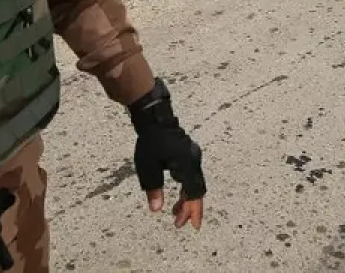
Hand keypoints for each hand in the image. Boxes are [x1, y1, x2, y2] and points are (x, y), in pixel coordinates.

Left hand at [129, 79, 205, 230]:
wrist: (156, 118)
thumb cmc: (151, 141)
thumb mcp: (148, 167)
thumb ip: (153, 188)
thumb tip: (157, 209)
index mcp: (186, 166)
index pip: (193, 194)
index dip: (193, 211)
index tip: (192, 226)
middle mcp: (193, 163)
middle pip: (197, 191)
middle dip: (190, 208)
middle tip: (179, 223)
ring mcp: (192, 158)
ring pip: (194, 184)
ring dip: (187, 200)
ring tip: (176, 212)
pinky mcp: (188, 155)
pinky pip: (191, 176)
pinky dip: (186, 189)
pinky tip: (178, 195)